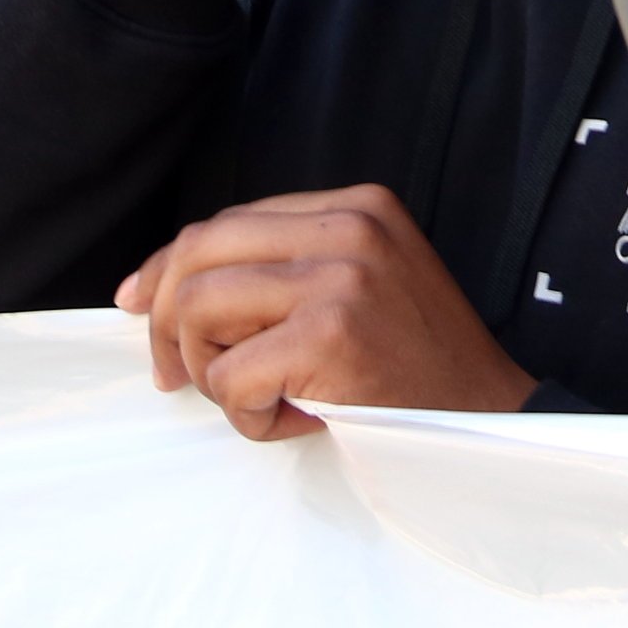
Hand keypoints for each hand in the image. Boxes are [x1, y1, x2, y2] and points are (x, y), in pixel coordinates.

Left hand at [115, 185, 533, 439]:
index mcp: (354, 206)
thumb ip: (282, 271)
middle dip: (166, 320)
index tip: (138, 304)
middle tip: (173, 374)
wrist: (489, 421)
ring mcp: (342, 276)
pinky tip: (292, 420)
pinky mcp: (333, 334)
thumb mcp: (358, 287)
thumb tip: (157, 289)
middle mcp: (348, 227)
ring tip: (255, 398)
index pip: (224, 222)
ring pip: (199, 308)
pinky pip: (230, 375)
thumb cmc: (413, 370)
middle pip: (197, 252)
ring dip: (207, 370)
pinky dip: (244, 414)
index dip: (167, 267)